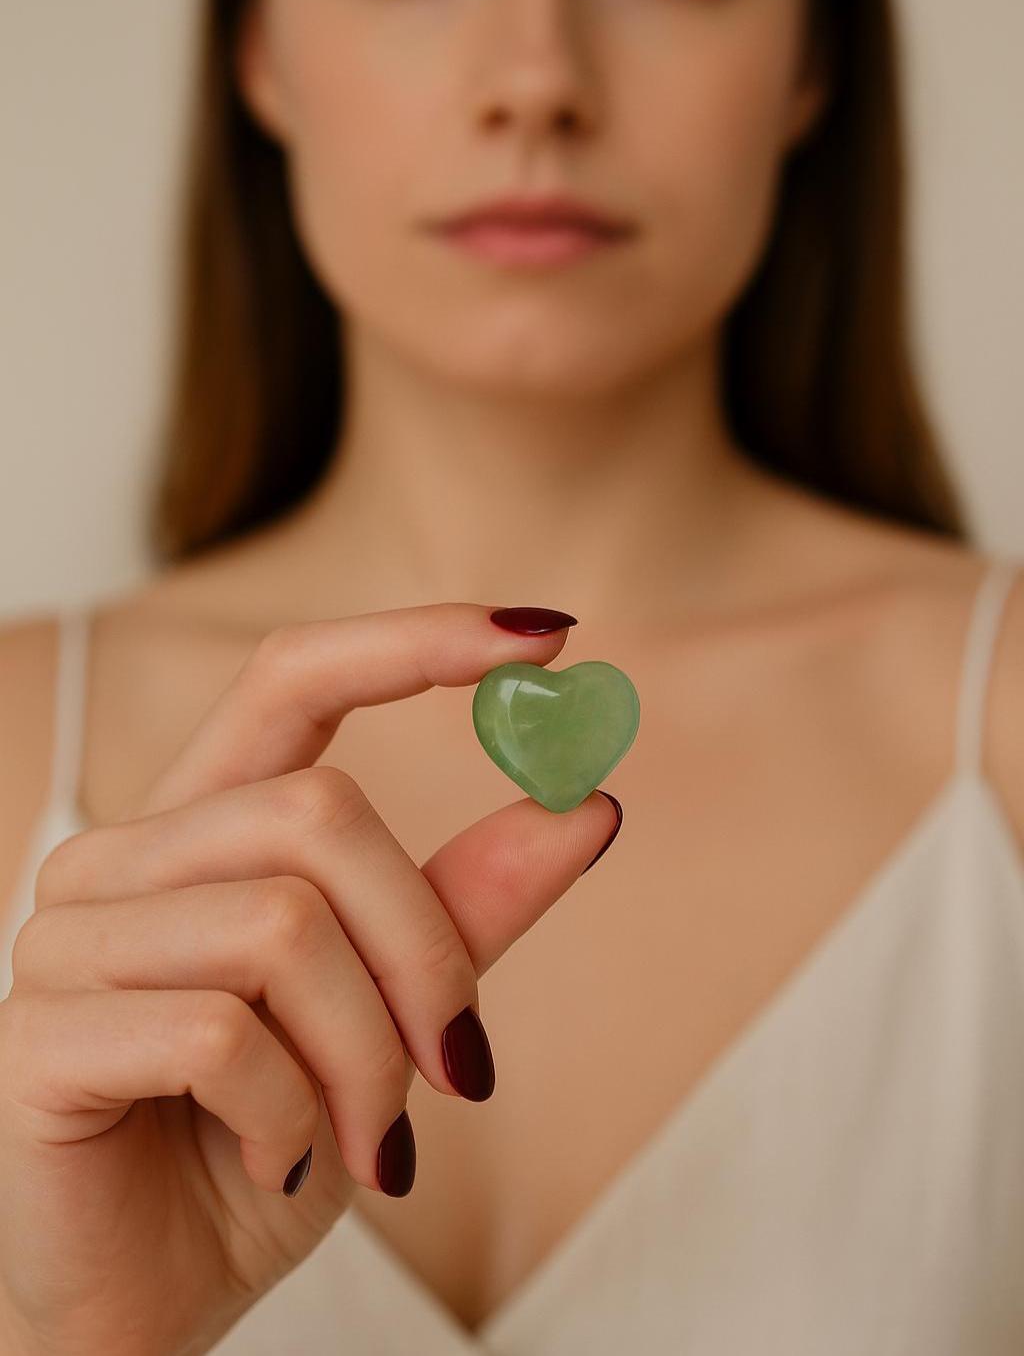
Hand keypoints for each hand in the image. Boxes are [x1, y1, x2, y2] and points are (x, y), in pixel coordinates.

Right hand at [0, 603, 620, 1355]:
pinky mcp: (35, 1035)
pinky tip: (276, 1154)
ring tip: (369, 1140)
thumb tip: (590, 802)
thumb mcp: (392, 1018)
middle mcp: (121, 857)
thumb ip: (469, 906)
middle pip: (318, 811)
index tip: (547, 634)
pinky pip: (214, 1032)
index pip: (295, 677)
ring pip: (281, 925)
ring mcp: (64, 938)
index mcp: (203, 827)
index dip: (417, 641)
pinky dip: (290, 1109)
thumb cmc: (269, 1141)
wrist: (149, 1301)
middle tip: (459, 1064)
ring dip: (368, 1055)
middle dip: (426, 949)